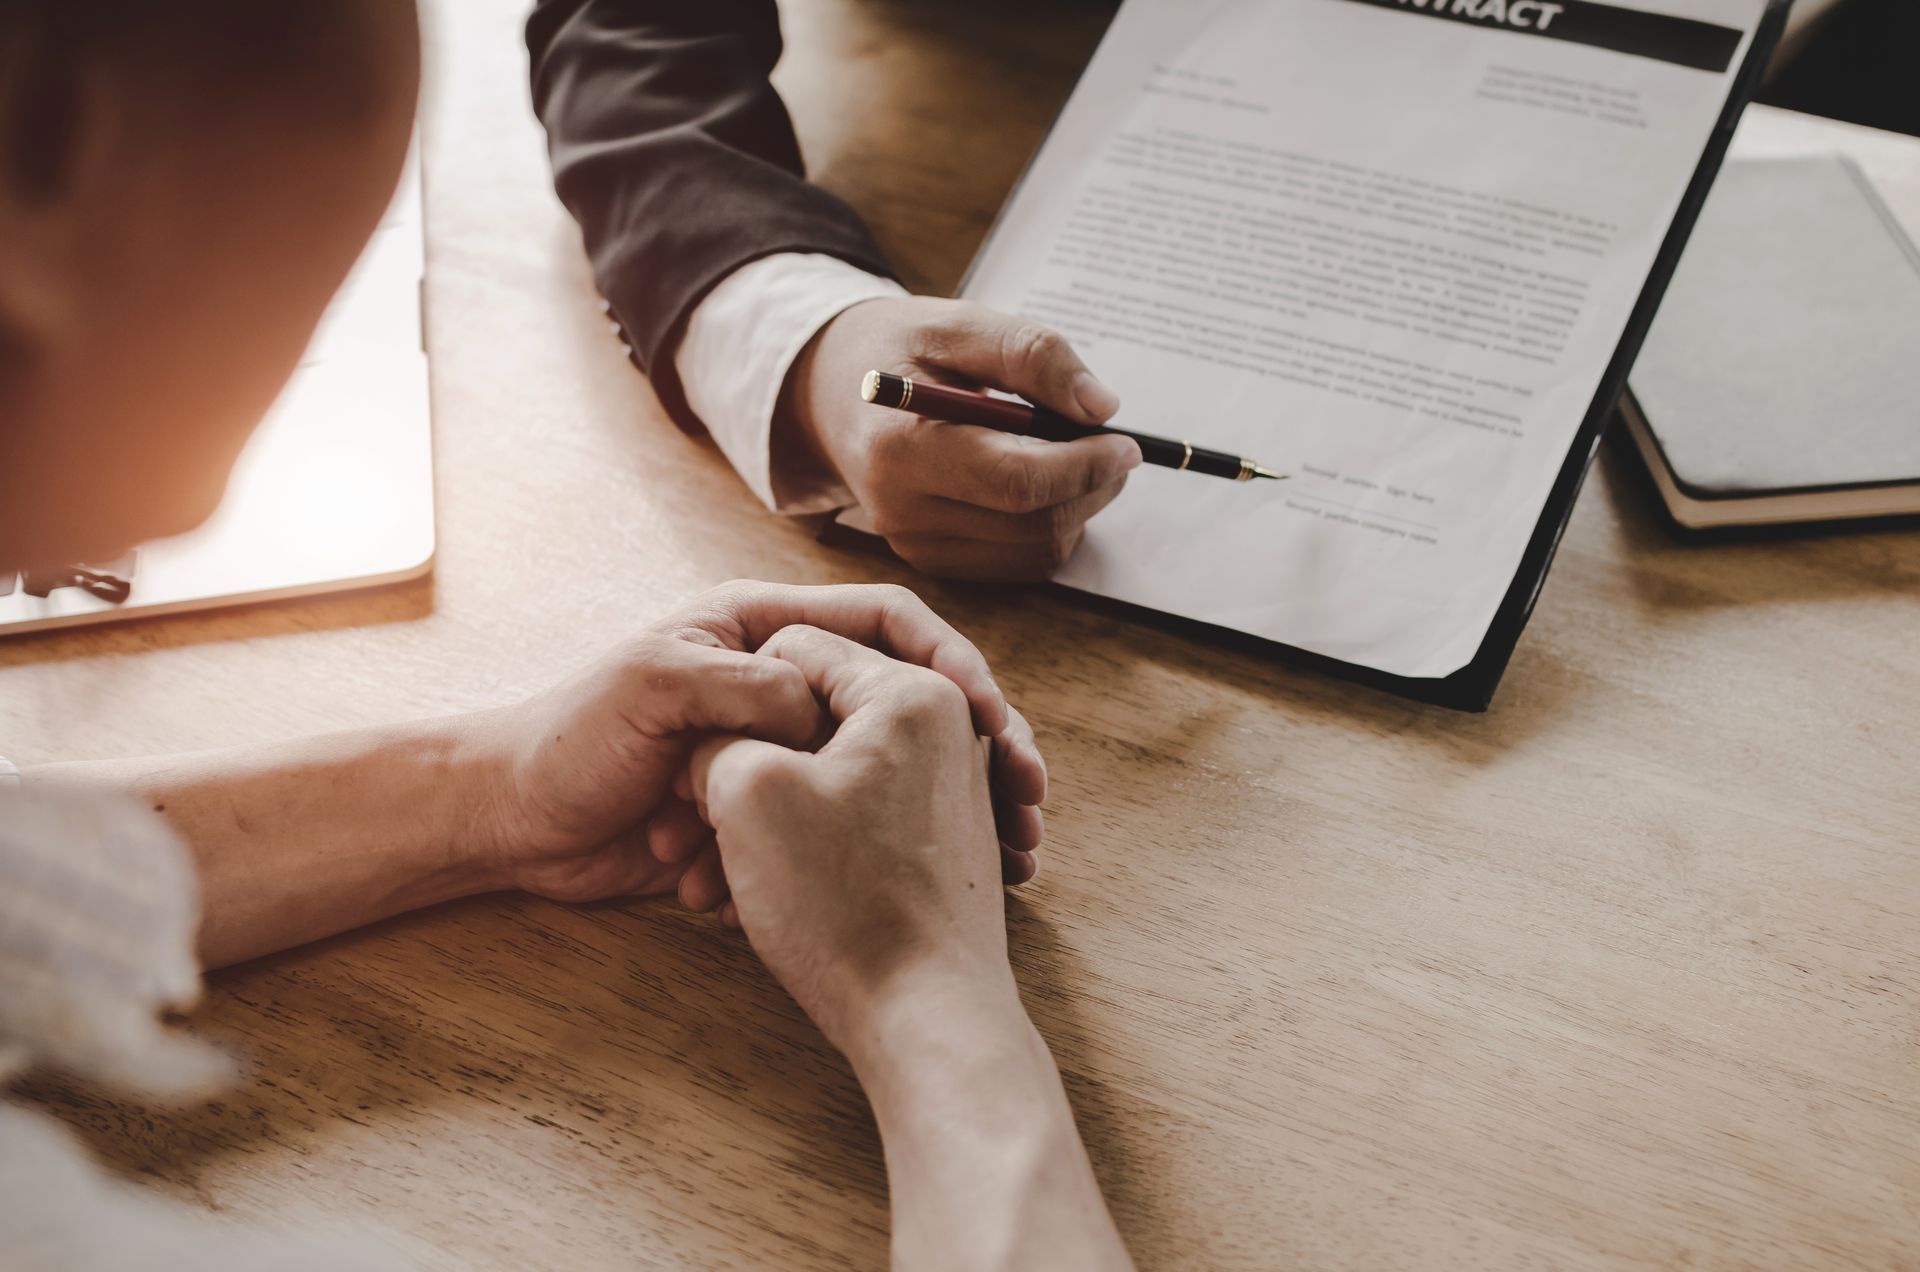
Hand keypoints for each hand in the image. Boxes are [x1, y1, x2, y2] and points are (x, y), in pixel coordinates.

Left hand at [476, 581, 1046, 911]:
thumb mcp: (658, 689)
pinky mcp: (764, 812)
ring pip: (879, 771)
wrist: (511, 823)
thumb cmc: (570, 738)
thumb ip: (746, 684)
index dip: (950, 658)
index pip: (884, 621)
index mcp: (759, 628)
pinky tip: (908, 892)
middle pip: (902, 698)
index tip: (990, 716)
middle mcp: (778, 682)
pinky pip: (835, 825)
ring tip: (995, 856)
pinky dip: (866, 854)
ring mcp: (776, 750)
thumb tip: (826, 705)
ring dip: (933, 811)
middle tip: (1021, 802)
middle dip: (968, 750)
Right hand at [689, 623, 1136, 1270]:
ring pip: (833, 773)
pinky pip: (859, 818)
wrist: (929, 1018)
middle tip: (703, 823)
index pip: (797, 645)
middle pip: (818, 710)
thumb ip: (719, 738)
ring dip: (771, 816)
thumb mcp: (748, 794)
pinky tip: (765, 899)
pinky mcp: (944, 844)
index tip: (706, 758)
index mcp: (911, 691)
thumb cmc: (842, 903)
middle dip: (753, 764)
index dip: (734, 696)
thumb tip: (716, 744)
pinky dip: (810, 847)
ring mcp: (952, 788)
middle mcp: (949, 727)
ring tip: (722, 876)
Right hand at [785, 297, 1142, 581]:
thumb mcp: (958, 324)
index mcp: (901, 448)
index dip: (1084, 465)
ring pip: (1035, 551)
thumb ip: (1031, 353)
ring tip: (1077, 457)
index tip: (1126, 440)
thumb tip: (1100, 406)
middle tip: (1115, 445)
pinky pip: (1019, 564)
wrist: (833, 392)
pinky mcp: (931, 561)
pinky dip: (1052, 528)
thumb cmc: (900, 350)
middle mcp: (901, 510)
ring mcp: (914, 544)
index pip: (1016, 482)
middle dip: (1092, 486)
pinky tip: (1045, 486)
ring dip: (1079, 508)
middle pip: (1033, 523)